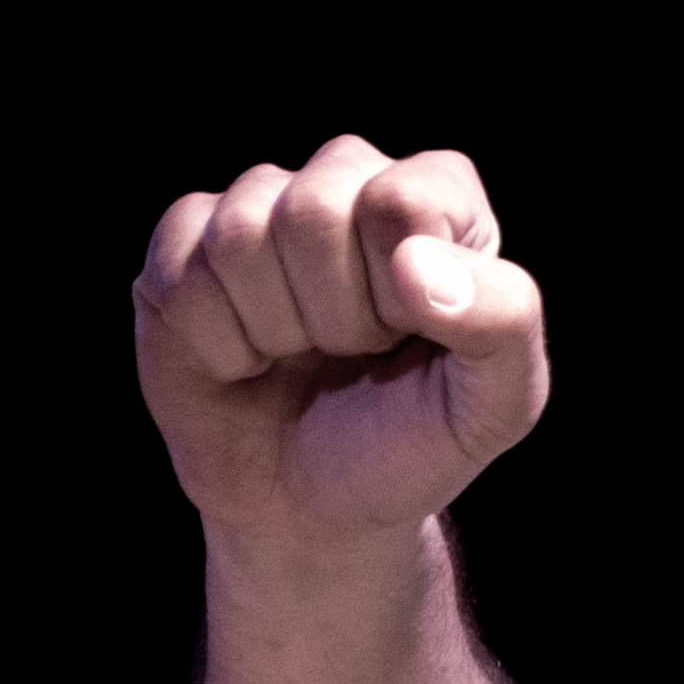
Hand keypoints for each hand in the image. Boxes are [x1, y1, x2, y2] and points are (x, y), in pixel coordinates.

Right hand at [133, 138, 550, 551]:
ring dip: (275, 331)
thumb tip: (415, 264)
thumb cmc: (414, 440)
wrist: (318, 507)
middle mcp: (347, 177)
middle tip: (353, 353)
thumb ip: (503, 321)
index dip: (398, 292)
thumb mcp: (497, 403)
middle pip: (311, 210)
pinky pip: (180, 275)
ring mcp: (257, 203)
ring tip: (303, 354)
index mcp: (439, 195)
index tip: (410, 335)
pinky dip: (218, 346)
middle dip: (336, 316)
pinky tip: (247, 359)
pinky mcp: (181, 242)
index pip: (400, 200)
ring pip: (239, 236)